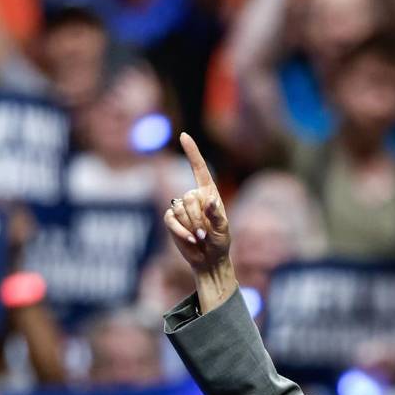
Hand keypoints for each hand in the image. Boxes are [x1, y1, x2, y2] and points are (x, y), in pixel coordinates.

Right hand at [164, 133, 230, 273]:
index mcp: (208, 193)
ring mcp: (180, 207)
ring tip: (200, 237)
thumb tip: (209, 201)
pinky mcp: (171, 219)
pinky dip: (181, 231)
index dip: (192, 152)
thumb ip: (216, 215)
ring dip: (191, 226)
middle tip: (206, 233)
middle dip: (198, 218)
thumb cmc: (219, 242)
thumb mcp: (223, 229)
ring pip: (179, 209)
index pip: (199, 168)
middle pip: (189, 197)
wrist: (209, 259)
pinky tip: (191, 239)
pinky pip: (171, 219)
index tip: (184, 135)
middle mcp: (193, 196)